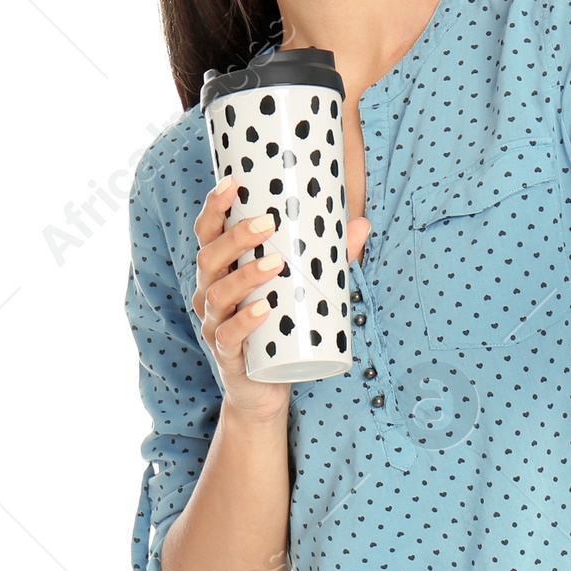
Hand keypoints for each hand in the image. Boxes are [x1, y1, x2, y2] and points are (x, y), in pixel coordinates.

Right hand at [191, 175, 373, 420]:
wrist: (265, 388)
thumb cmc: (280, 326)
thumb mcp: (302, 288)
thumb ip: (330, 258)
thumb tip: (363, 224)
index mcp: (221, 271)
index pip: (208, 233)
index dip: (214, 207)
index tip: (231, 182)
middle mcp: (209, 294)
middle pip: (208, 258)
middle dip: (235, 236)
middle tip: (267, 222)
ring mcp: (214, 325)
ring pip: (218, 294)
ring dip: (245, 275)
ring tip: (276, 263)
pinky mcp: (227, 355)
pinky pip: (229, 335)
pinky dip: (245, 321)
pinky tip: (264, 309)